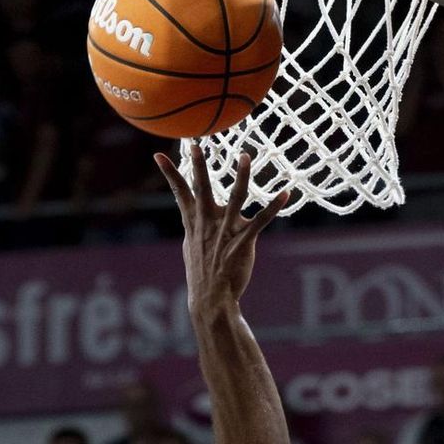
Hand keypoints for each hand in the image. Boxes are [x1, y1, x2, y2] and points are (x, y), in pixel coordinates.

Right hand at [153, 148, 288, 319]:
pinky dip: (273, 207)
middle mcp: (207, 224)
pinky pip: (260, 221)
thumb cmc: (203, 272)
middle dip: (199, 165)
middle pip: (202, 189)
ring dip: (242, 177)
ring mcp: (225, 233)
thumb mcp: (193, 246)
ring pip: (234, 199)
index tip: (158, 154)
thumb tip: (194, 214)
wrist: (211, 300)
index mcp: (194, 223)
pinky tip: (285, 193)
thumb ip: (196, 226)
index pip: (179, 193)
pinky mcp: (242, 243)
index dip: (170, 173)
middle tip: (196, 143)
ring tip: (246, 157)